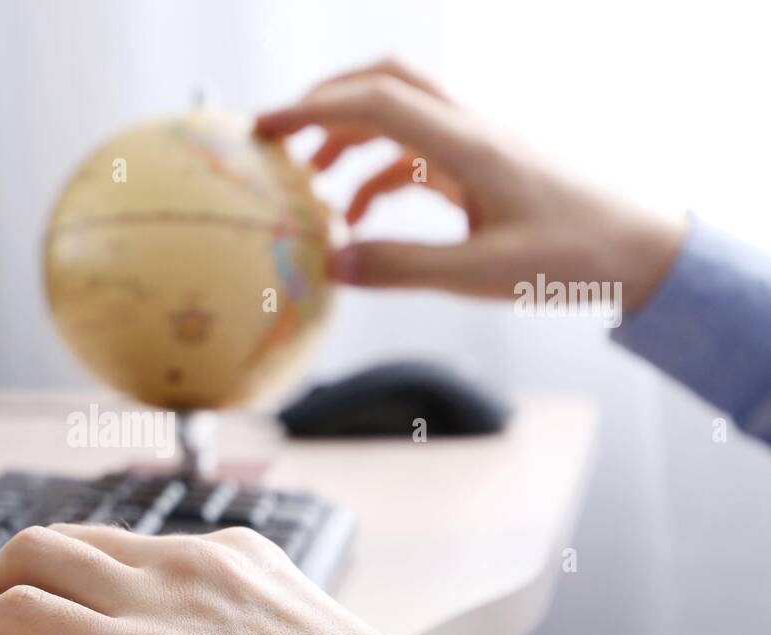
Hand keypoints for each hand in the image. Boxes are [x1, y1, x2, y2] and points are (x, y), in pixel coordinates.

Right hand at [256, 59, 686, 310]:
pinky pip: (419, 155)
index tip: (264, 129)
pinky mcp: (486, 167)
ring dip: (349, 139)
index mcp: (467, 146)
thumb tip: (331, 265)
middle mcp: (470, 131)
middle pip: (387, 82)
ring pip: (400, 117)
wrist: (646, 250)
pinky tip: (361, 219)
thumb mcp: (481, 275)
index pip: (378, 102)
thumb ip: (402, 268)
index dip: (313, 108)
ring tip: (311, 185)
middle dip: (326, 102)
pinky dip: (378, 175)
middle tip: (279, 137)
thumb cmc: (575, 258)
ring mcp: (479, 146)